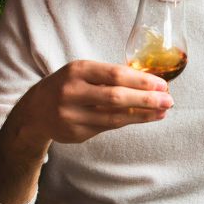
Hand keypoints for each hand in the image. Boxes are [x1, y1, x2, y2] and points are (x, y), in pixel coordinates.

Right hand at [19, 59, 173, 144]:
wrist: (35, 111)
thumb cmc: (68, 86)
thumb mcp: (82, 72)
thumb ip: (109, 76)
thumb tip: (149, 81)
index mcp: (77, 70)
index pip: (115, 74)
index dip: (141, 80)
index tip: (162, 84)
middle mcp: (72, 92)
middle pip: (117, 97)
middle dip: (146, 99)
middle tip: (169, 100)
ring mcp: (72, 115)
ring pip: (115, 117)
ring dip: (142, 115)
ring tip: (162, 112)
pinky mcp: (75, 133)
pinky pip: (108, 127)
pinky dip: (129, 122)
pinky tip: (144, 118)